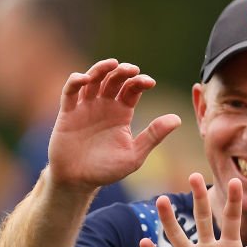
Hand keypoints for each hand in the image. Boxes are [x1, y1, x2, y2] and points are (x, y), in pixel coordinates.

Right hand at [48, 59, 181, 192]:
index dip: (140, 82)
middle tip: (132, 69)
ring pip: (93, 80)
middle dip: (123, 71)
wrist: (78, 181)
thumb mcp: (134, 154)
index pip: (132, 90)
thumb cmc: (107, 170)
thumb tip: (178, 119)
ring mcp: (86, 107)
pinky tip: (85, 78)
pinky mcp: (68, 112)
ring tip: (112, 64)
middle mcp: (104, 105)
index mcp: (122, 113)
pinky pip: (70, 91)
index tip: (149, 82)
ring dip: (101, 69)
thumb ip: (153, 135)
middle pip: (114, 80)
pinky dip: (76, 81)